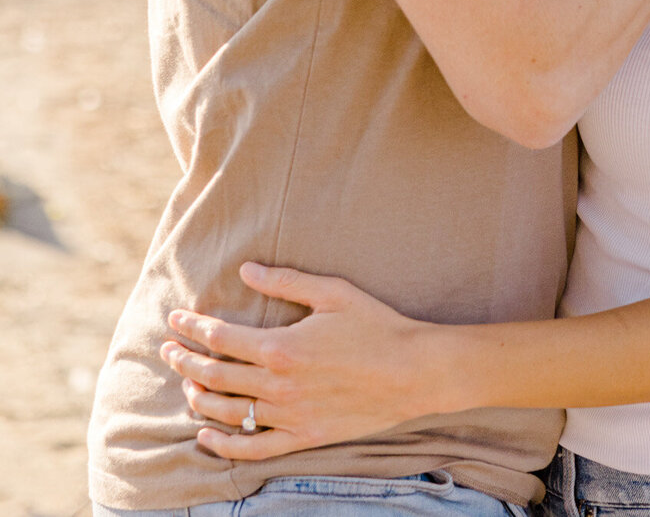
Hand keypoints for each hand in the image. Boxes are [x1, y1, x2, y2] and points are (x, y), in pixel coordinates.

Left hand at [161, 262, 450, 460]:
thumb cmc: (375, 325)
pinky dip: (222, 445)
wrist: (412, 371)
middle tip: (167, 348)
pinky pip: (251, 449)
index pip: (221, 337)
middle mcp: (277, 385)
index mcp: (282, 346)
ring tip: (184, 383)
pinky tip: (205, 434)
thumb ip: (285, 281)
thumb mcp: (333, 292)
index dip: (193, 327)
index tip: (176, 318)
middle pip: (215, 374)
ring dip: (197, 396)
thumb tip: (246, 270)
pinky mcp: (302, 437)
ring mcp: (288, 416)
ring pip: (226, 411)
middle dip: (184, 360)